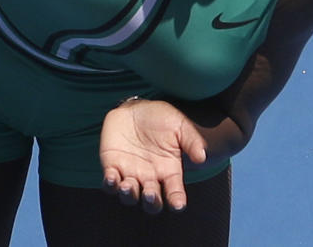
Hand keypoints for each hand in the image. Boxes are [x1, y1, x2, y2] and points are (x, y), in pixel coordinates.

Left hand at [99, 98, 207, 213]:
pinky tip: (112, 177)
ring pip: (129, 195)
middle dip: (151, 202)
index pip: (175, 193)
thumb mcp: (179, 125)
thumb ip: (191, 140)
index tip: (178, 204)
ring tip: (128, 186)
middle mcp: (150, 179)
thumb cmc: (161, 119)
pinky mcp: (112, 167)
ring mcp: (131, 175)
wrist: (135, 109)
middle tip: (151, 194)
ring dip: (129, 194)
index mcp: (169, 172)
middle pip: (152, 202)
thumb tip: (202, 157)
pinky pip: (110, 183)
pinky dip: (110, 183)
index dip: (177, 201)